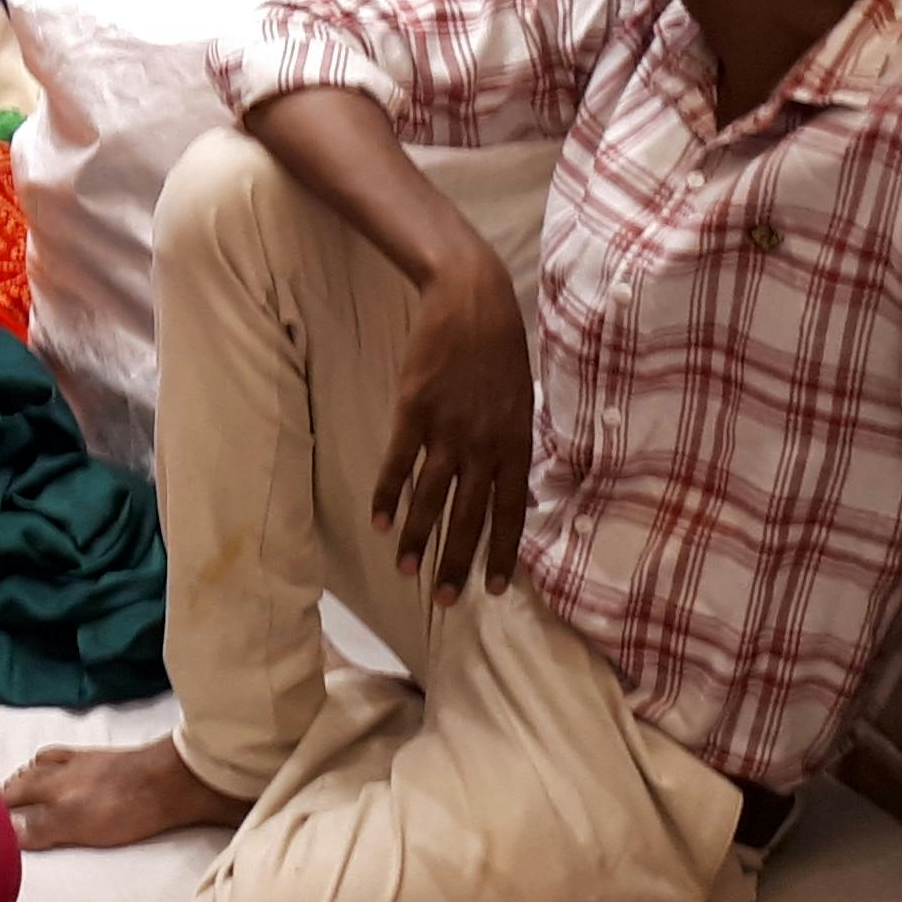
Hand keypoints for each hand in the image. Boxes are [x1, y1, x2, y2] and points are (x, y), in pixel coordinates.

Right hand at [373, 251, 536, 602]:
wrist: (470, 301)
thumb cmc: (500, 350)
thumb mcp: (522, 400)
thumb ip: (513, 444)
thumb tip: (515, 487)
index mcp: (516, 443)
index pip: (511, 511)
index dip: (501, 552)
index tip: (493, 589)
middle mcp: (484, 444)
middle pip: (470, 515)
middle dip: (457, 562)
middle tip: (446, 600)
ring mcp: (447, 428)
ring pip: (431, 497)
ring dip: (416, 538)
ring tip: (405, 570)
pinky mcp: (414, 410)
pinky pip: (398, 462)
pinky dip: (387, 494)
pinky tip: (379, 522)